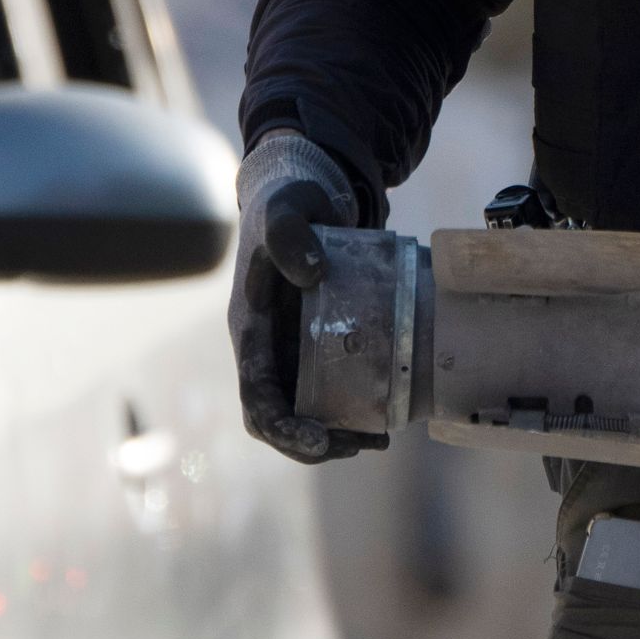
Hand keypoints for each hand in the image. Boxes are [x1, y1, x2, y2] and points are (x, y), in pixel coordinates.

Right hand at [231, 130, 367, 463]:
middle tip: (363, 444)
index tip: (318, 440)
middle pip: (281, 418)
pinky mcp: (321, 345)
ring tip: (380, 437)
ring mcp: (294, 350)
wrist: (305, 194)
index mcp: (251, 330)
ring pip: (308, 413)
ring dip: (339, 435)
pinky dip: (356, 409)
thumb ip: (291, 233)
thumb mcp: (287, 208)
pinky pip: (333, 391)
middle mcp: (270, 349)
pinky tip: (388, 411)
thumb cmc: (289, 202)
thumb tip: (310, 273)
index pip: (256, 397)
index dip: (282, 427)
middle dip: (316, 443)